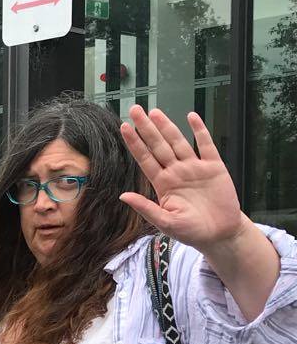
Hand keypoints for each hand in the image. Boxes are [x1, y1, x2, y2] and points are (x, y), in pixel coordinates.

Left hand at [119, 105, 252, 251]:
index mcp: (163, 184)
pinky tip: (191, 117)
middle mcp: (176, 172)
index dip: (135, 143)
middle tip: (135, 110)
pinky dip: (199, 131)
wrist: (219, 234)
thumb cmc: (191, 230)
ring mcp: (194, 168)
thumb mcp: (165, 222)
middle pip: (158, 145)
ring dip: (167, 126)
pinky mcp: (214, 167)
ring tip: (154, 112)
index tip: (124, 128)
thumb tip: (123, 196)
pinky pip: (206, 145)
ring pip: (178, 142)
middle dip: (146, 128)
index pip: (145, 159)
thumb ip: (145, 207)